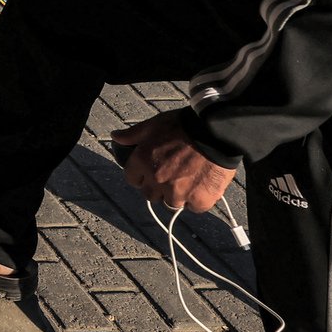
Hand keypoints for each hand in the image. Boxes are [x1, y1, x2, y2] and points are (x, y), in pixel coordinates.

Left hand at [114, 111, 235, 213]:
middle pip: (150, 195)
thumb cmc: (183, 126)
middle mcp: (157, 180)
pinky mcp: (199, 199)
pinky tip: (202, 186)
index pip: (133, 180)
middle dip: (158, 188)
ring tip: (188, 180)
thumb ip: (133, 135)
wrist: (216, 132)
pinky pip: (194, 207)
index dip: (142, 176)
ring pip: (172, 203)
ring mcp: (178, 192)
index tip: (151, 172)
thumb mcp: (153, 125)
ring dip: (178, 195)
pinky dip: (198, 199)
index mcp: (142, 162)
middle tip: (172, 176)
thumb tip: (116, 137)